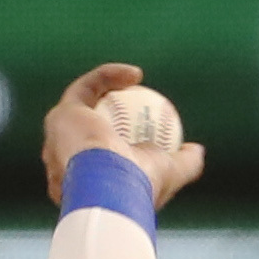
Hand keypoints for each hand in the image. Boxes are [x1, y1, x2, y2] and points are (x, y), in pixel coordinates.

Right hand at [41, 64, 206, 212]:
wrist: (110, 182)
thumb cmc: (139, 184)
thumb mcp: (171, 173)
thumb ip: (186, 163)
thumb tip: (197, 150)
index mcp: (92, 178)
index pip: (108, 152)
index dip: (129, 133)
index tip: (153, 122)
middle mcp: (70, 160)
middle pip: (92, 126)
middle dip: (113, 109)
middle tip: (141, 100)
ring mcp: (62, 136)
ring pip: (86, 102)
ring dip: (111, 86)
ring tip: (137, 80)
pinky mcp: (62, 114)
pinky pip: (87, 87)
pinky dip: (109, 76)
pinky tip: (135, 74)